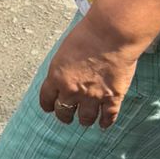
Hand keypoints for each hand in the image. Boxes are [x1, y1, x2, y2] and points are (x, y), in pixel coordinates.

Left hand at [38, 15, 136, 129]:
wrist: (111, 35)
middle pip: (64, 112)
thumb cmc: (87, 36)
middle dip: (64, 115)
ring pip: (85, 118)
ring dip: (85, 119)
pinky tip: (103, 123)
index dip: (48, 106)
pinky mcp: (112, 98)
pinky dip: (105, 122)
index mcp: (56, 77)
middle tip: (67, 116)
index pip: (46, 99)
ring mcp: (93, 96)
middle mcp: (72, 90)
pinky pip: (108, 117)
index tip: (50, 108)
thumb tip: (62, 77)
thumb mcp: (64, 51)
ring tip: (86, 119)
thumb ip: (62, 69)